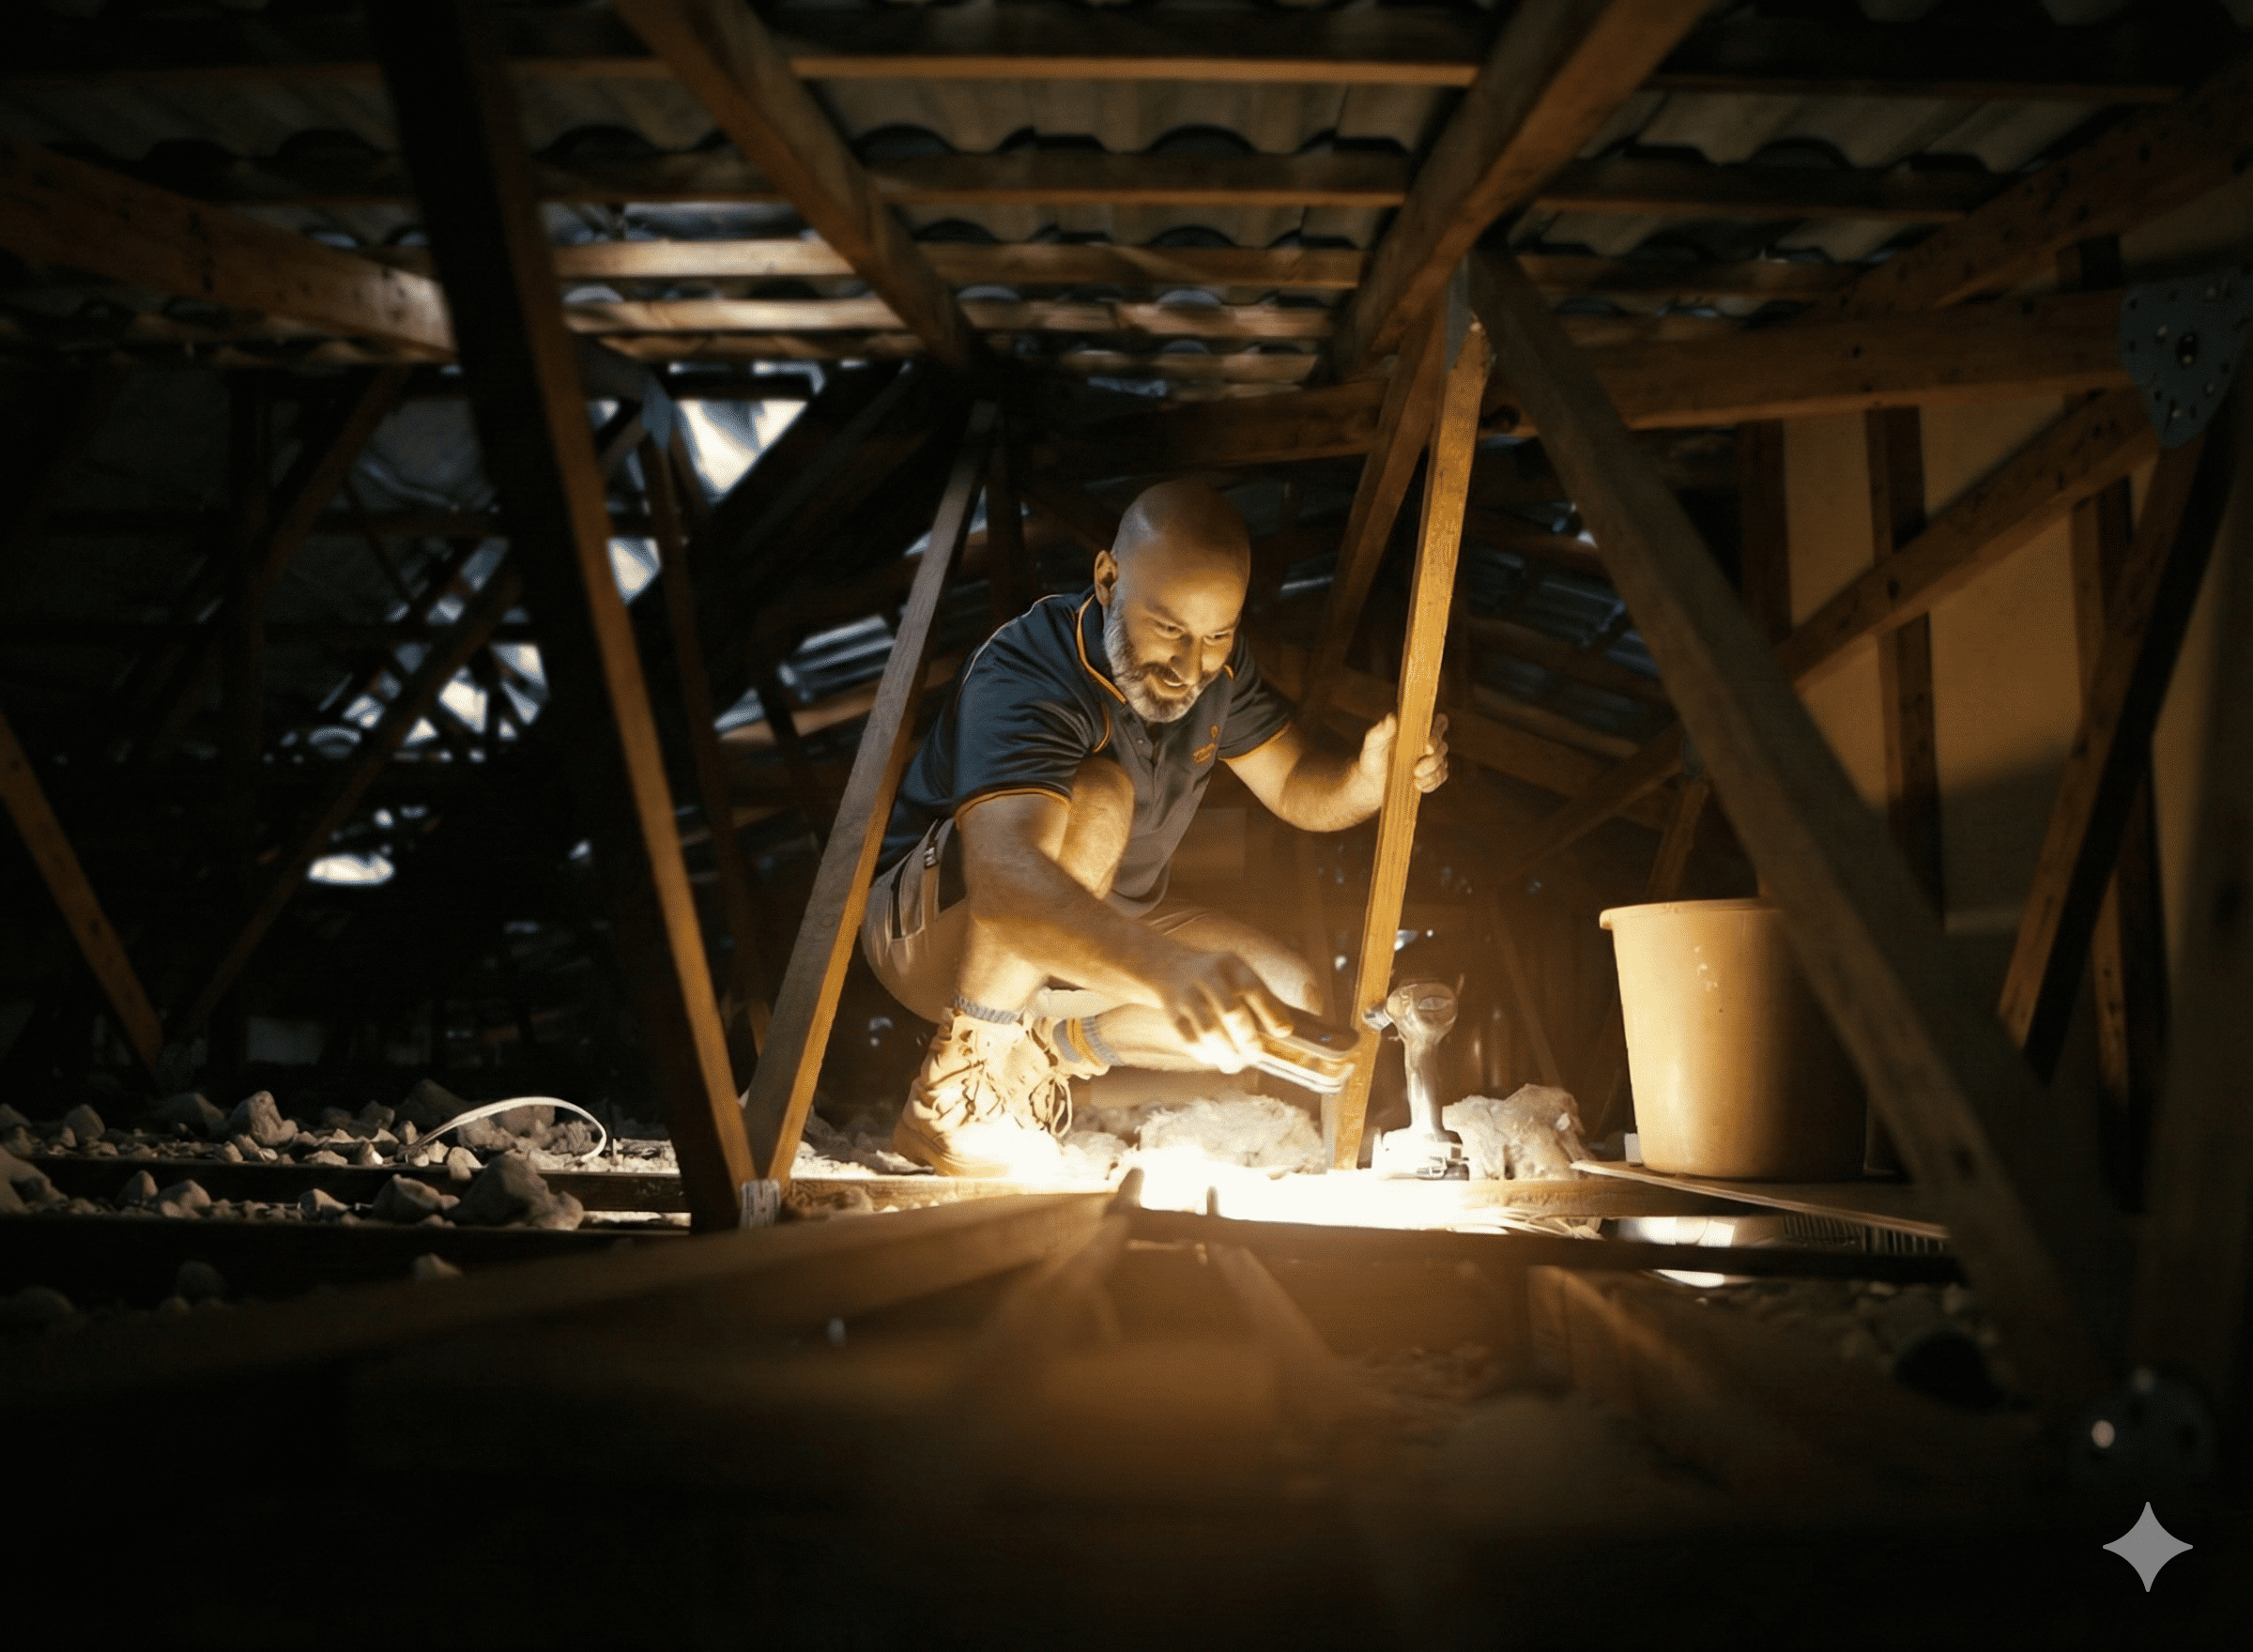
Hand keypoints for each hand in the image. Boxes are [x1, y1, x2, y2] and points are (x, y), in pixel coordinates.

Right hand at [1155, 952, 1293, 1072]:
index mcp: (1231, 965)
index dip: (1270, 1012)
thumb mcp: (1238, 974)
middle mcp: (1208, 976)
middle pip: (1230, 1011)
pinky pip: (1189, 1039)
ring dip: (1227, 1051)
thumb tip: (1285, 1031)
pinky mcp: (1172, 1012)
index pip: (1252, 988)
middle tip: (1257, 1054)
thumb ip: (1260, 998)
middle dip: (1248, 1038)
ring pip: (1209, 1030)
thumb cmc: (1218, 978)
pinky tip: (1216, 1058)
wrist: (1170, 967)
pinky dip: (1206, 1053)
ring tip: (1237, 1062)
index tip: (1283, 1033)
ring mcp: (1187, 994)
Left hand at [1357, 711, 1450, 796]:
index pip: (1439, 722)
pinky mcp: (1430, 776)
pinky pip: (1440, 778)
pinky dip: (1431, 782)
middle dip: (1434, 758)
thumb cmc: (1372, 757)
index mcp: (1416, 731)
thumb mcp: (1373, 742)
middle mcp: (1427, 744)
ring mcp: (1430, 761)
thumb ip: (1381, 730)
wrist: (1369, 782)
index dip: (1440, 727)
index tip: (1428, 741)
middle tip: (1417, 768)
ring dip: (1431, 772)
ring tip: (1415, 778)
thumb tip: (1391, 718)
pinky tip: (1418, 785)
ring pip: (1442, 763)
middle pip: (1442, 746)